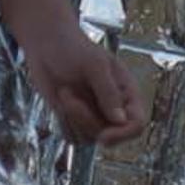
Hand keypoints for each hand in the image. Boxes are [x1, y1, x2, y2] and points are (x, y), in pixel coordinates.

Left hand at [19, 25, 143, 145]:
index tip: (103, 137)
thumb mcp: (94, 65)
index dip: (123, 135)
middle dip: (85, 120)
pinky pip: (73, 138)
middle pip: (110, 135)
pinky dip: (63, 122)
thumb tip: (120, 121)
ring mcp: (96, 117)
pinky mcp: (77, 123)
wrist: (46, 47)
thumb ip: (108, 92)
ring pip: (89, 138)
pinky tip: (59, 100)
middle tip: (67, 94)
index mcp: (127, 93)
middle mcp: (115, 109)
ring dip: (72, 118)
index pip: (137, 124)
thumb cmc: (73, 48)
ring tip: (64, 91)